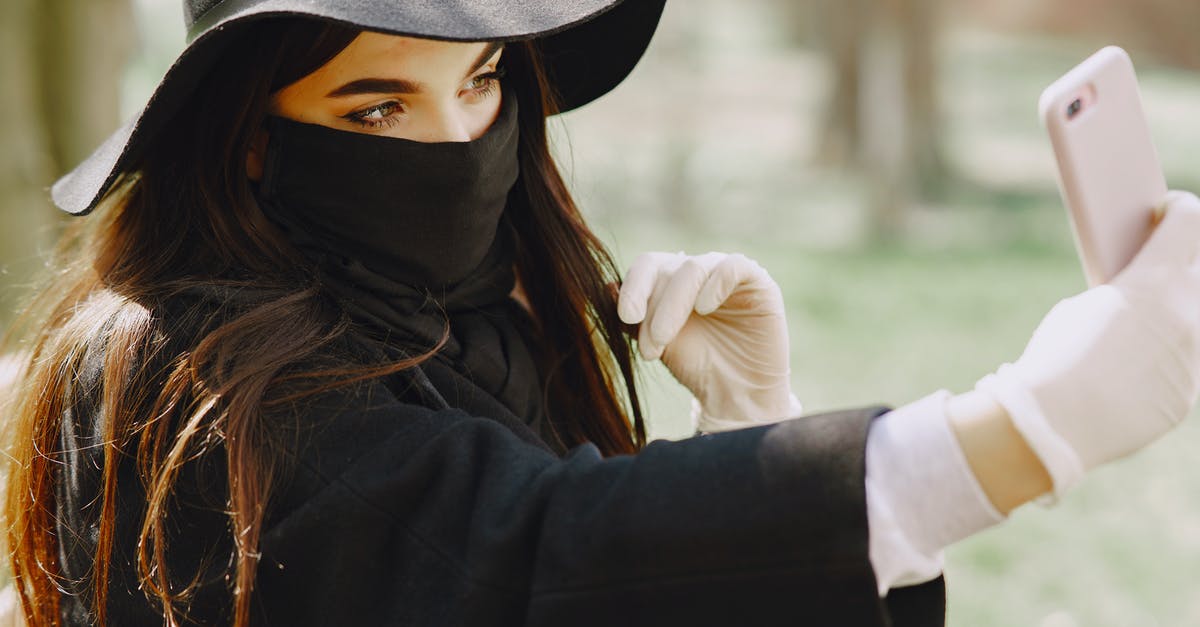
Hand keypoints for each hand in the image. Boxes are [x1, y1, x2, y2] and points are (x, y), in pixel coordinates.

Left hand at [617, 252, 801, 431]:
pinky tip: (704, 309)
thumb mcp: (657, 343)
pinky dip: (715, 284)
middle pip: (666, 269)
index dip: (633, 288)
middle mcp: (698, 271)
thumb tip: (607, 286)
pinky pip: (733, 267)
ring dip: (673, 304)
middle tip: (649, 349)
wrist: (735, 395)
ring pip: (693, 268)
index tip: (626, 319)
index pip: (647, 266)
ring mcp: (727, 273)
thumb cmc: (695, 366)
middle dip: (652, 309)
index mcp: (671, 280)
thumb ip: (633, 318)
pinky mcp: (757, 282)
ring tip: (665, 340)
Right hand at [975, 191, 1199, 495]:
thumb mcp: (1081, 310)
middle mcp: (1187, 314)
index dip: (1179, 210)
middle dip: (1181, 272)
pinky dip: (1161, 370)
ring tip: (1131, 340)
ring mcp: (1193, 358)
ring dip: (1172, 324)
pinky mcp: (1188, 395)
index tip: (1169, 211)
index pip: (1189, 221)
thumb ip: (1123, 299)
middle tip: (1156, 277)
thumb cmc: (1055, 358)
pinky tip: (1127, 379)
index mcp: (1154, 281)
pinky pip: (1182, 372)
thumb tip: (1141, 308)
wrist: (1054, 422)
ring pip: (1193, 327)